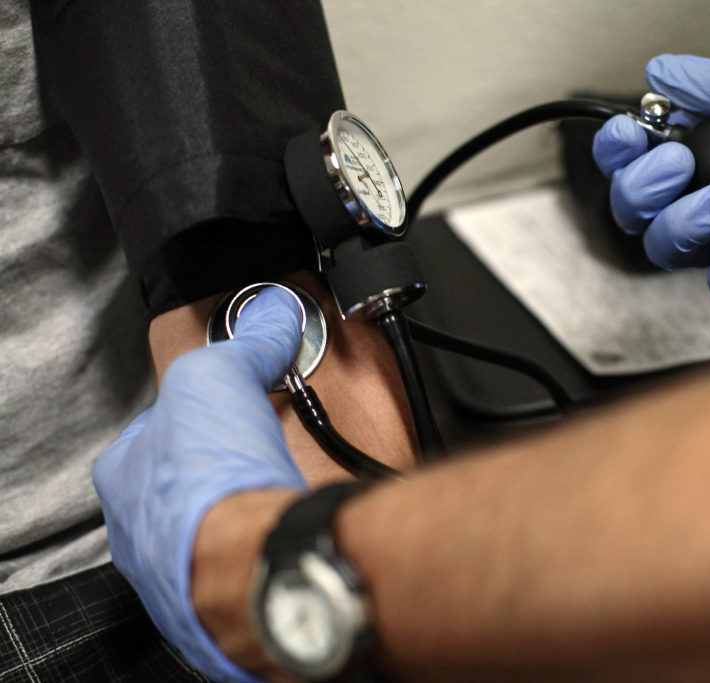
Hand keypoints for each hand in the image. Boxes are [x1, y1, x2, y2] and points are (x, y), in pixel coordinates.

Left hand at [94, 288, 307, 681]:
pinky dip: (264, 548)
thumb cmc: (211, 477)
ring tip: (279, 489)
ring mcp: (176, 576)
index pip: (151, 432)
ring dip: (242, 511)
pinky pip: (242, 566)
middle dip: (218, 467)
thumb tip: (274, 314)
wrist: (251, 563)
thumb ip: (246, 344)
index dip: (194, 414)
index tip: (228, 407)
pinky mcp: (219, 608)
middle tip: (257, 451)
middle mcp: (139, 531)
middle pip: (180, 486)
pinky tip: (288, 531)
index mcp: (124, 475)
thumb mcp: (220, 377)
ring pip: (208, 532)